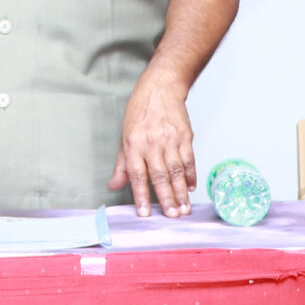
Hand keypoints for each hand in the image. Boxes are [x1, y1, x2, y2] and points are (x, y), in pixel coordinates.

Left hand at [109, 76, 195, 216]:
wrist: (161, 88)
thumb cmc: (140, 112)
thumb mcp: (124, 136)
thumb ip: (122, 165)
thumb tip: (114, 186)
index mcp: (134, 145)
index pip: (137, 175)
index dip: (141, 195)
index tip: (144, 213)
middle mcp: (152, 143)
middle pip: (160, 176)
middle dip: (166, 198)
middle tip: (172, 216)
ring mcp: (171, 140)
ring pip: (177, 171)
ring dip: (181, 192)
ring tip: (184, 208)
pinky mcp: (185, 137)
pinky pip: (189, 160)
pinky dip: (191, 175)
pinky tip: (191, 188)